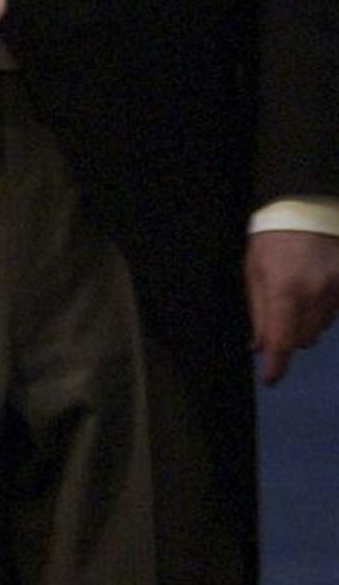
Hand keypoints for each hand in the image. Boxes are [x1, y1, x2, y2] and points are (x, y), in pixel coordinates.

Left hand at [246, 229, 338, 383]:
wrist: (305, 207)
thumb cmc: (271, 238)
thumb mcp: (254, 269)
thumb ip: (258, 311)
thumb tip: (260, 346)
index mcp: (284, 289)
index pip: (282, 339)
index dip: (276, 364)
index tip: (271, 378)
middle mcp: (315, 294)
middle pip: (304, 338)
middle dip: (289, 335)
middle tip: (280, 315)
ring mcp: (337, 290)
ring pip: (321, 328)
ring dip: (307, 322)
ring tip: (297, 293)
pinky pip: (334, 312)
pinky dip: (323, 310)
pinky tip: (313, 289)